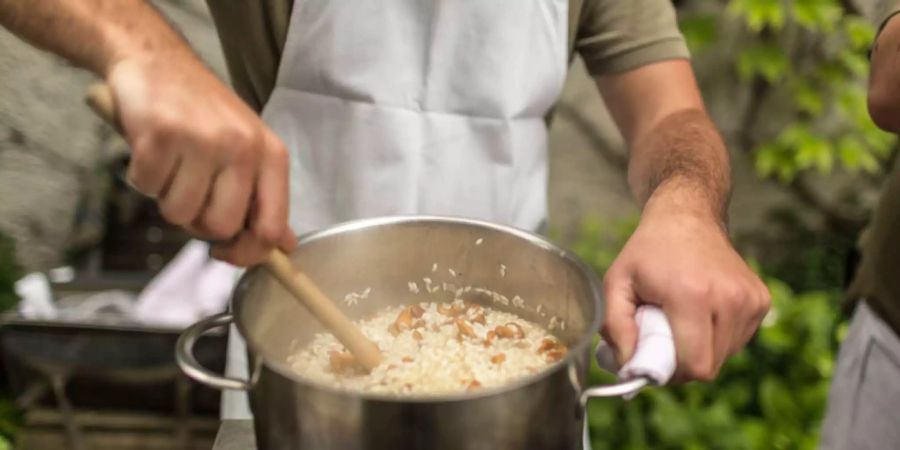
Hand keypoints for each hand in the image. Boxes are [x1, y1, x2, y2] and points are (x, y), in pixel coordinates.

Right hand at [106, 54, 294, 265]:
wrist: (157, 60)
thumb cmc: (203, 112)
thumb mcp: (248, 149)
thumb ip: (264, 198)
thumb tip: (283, 245)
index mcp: (270, 156)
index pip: (271, 228)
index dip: (247, 253)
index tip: (225, 251)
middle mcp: (243, 147)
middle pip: (221, 227)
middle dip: (197, 221)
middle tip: (189, 192)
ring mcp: (202, 140)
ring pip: (180, 213)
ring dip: (167, 198)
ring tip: (171, 166)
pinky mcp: (161, 134)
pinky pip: (147, 188)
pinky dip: (142, 178)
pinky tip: (151, 151)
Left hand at [601, 183, 769, 381]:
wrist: (687, 217)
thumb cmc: (647, 252)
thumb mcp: (616, 282)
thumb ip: (614, 326)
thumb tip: (628, 366)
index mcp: (692, 295)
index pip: (696, 366)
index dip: (672, 373)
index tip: (653, 358)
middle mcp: (729, 298)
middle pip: (711, 366)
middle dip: (684, 363)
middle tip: (664, 339)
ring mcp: (751, 298)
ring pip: (727, 355)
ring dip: (703, 349)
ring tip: (683, 321)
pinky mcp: (762, 299)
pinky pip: (739, 340)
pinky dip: (719, 336)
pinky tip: (702, 313)